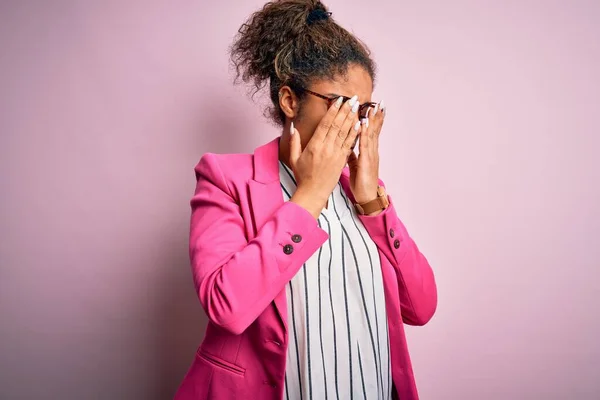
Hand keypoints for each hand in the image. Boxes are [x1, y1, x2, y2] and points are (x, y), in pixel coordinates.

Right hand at [288, 95, 361, 215]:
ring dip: (352, 118)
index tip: (339, 100)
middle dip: (345, 110)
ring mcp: (335, 154)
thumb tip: (293, 127)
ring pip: (344, 132)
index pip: (325, 124)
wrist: (313, 192)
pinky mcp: (342, 160)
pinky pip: (349, 144)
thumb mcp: (294, 158)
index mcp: (314, 146)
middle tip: (353, 98)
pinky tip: (359, 124)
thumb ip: (295, 141)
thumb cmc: (303, 176)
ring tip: (357, 107)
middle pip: (337, 125)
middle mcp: (326, 148)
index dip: (333, 111)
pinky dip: (354, 133)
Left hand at [347, 101, 385, 203]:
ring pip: (372, 134)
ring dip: (374, 120)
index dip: (372, 119)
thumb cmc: (361, 182)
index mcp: (368, 151)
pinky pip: (366, 144)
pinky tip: (365, 123)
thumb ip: (351, 154)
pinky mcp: (367, 160)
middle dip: (377, 116)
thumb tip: (347, 146)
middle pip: (374, 130)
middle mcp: (372, 151)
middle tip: (380, 102)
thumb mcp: (354, 165)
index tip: (373, 107)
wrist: (366, 196)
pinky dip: (366, 132)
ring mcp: (371, 155)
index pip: (371, 132)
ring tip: (376, 107)